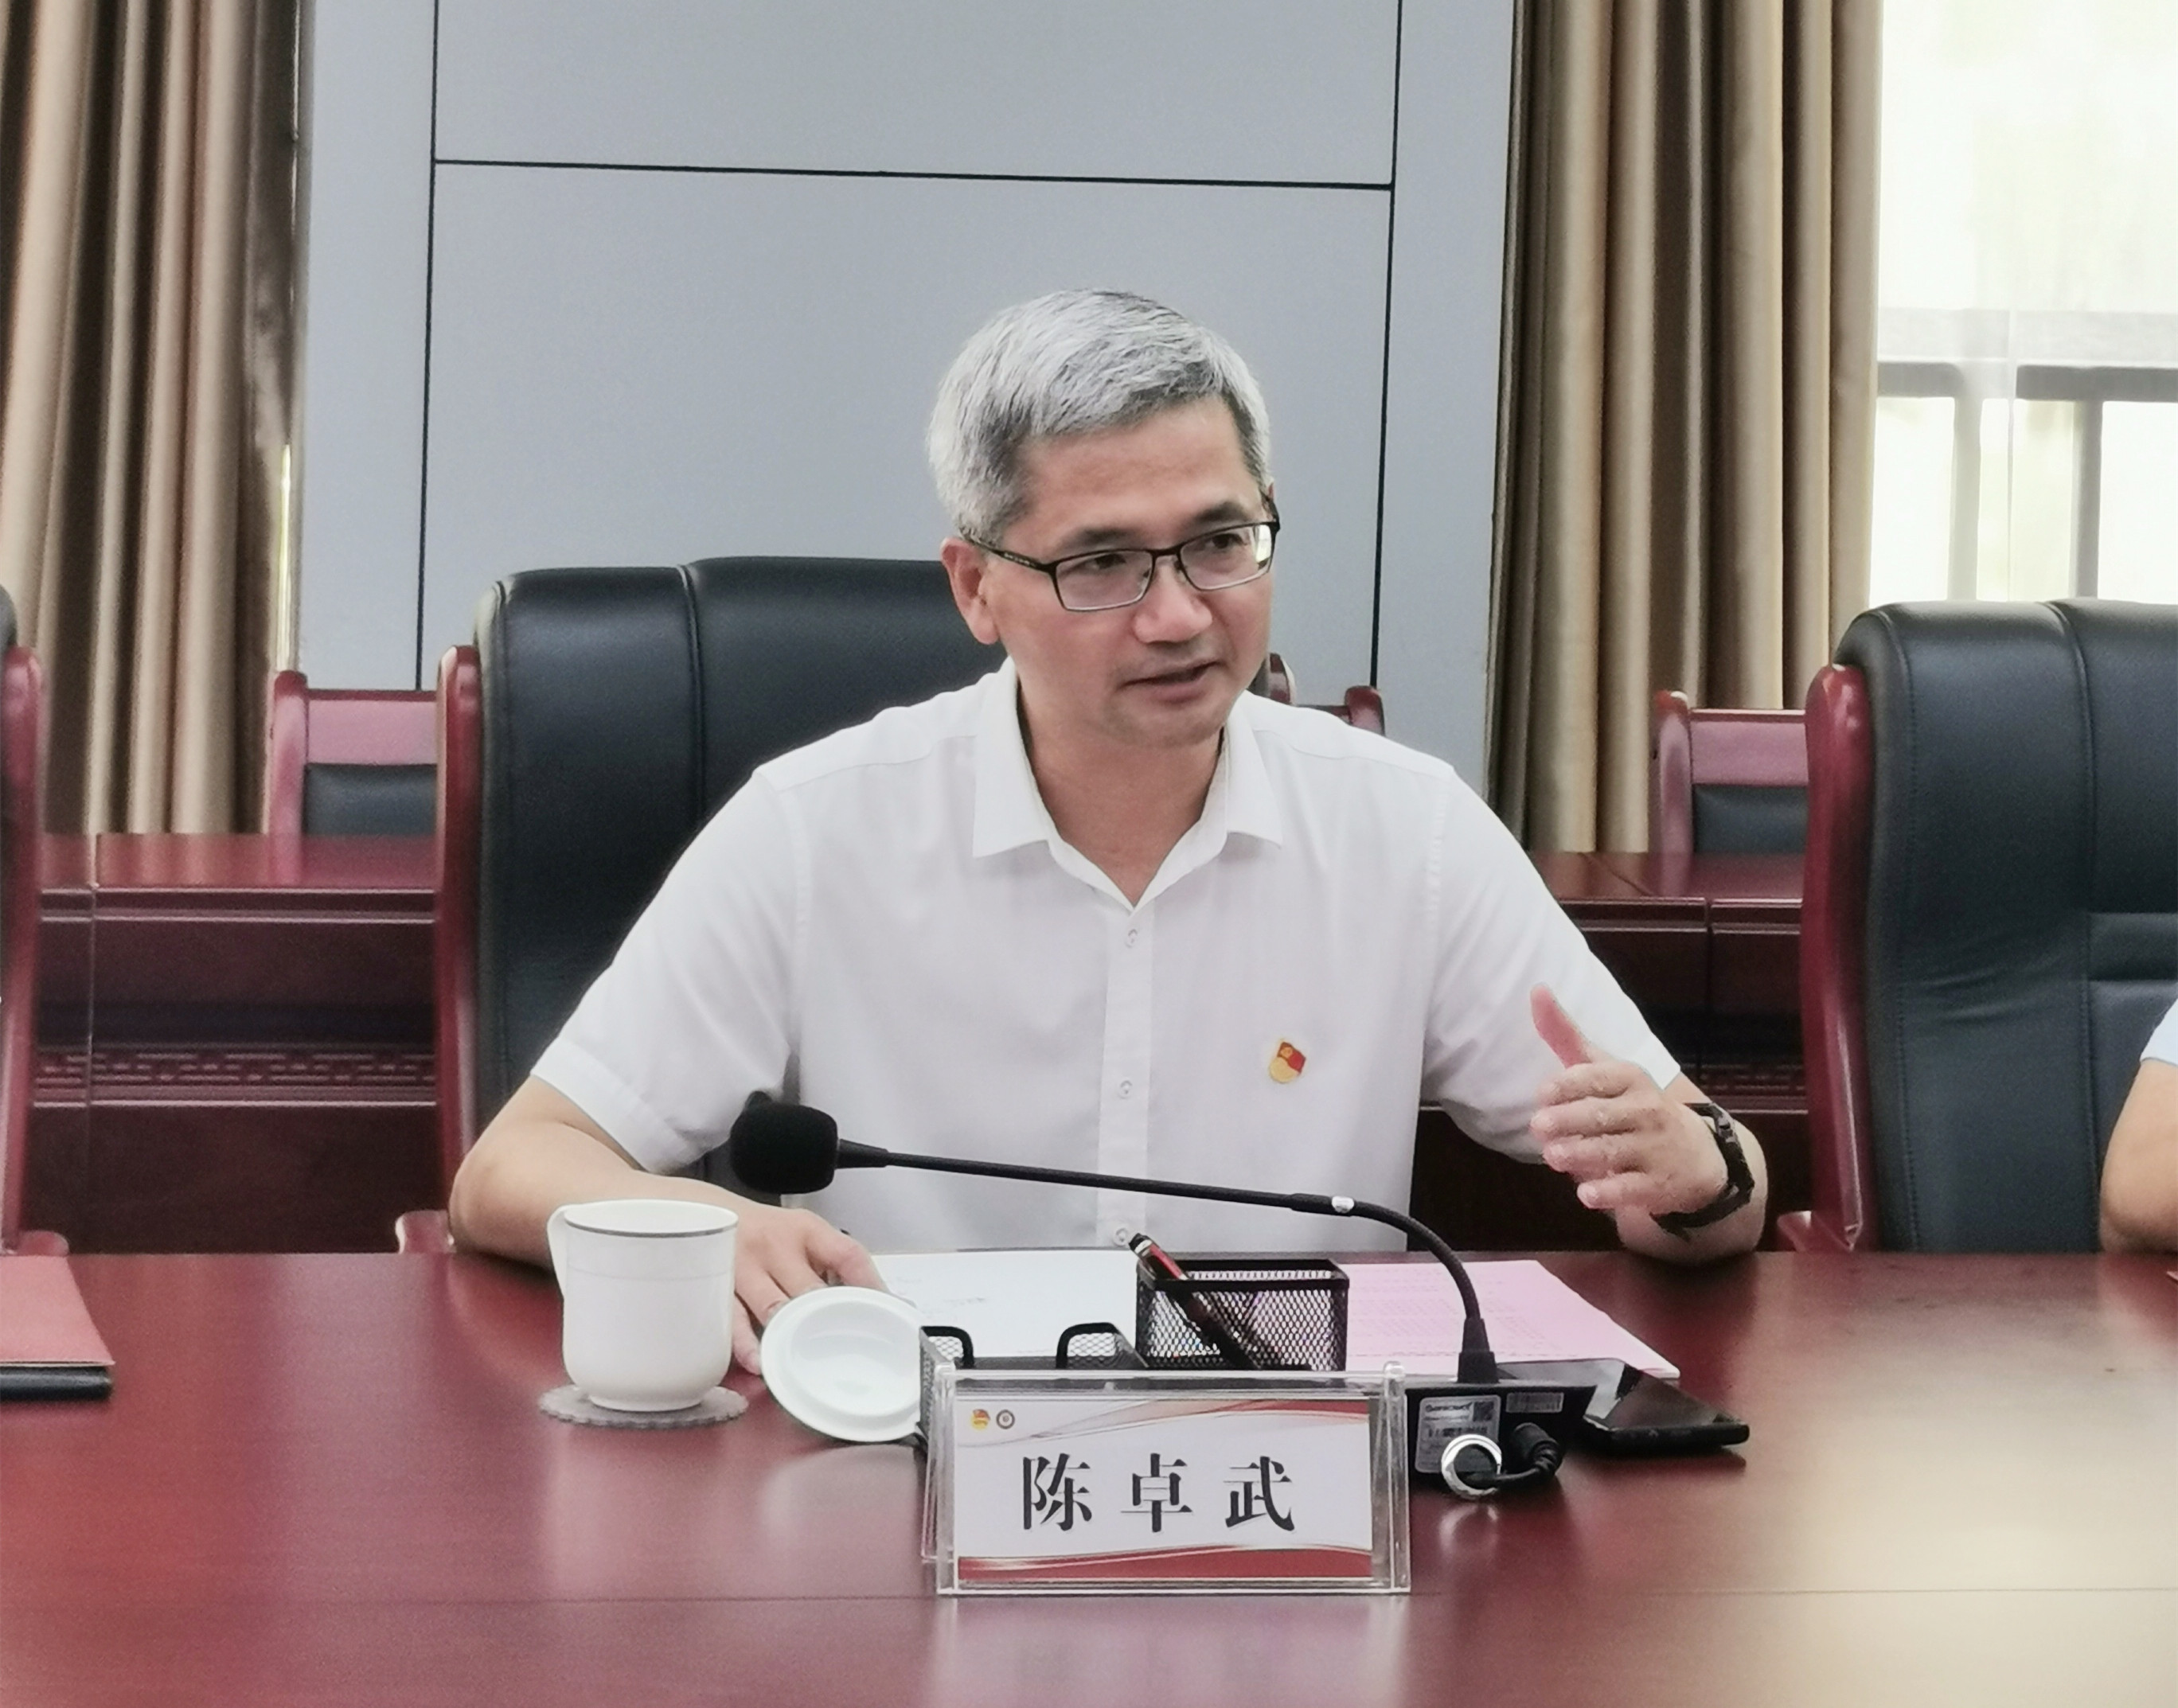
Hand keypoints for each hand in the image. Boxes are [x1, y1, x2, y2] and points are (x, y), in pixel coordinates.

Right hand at [730, 1202, 884, 1373]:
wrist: (705, 1211)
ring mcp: (742, 1267)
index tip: (887, 1316)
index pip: (848, 1256)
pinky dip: (745, 1345)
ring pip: (773, 1308)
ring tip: (805, 1366)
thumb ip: (834, 1265)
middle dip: (831, 1321)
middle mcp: (775, 1247)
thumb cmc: (764, 1233)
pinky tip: (759, 1362)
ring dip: (791, 1339)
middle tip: (849, 1351)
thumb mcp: (801, 1234)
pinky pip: (731, 1320)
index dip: (871, 1287)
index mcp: (806, 1231)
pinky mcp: (715, 1288)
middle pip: (811, 1290)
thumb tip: (885, 1301)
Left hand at [1528, 986, 1724, 1218]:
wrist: (1698, 1156)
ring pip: (1614, 1150)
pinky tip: (1586, 1194)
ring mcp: (1654, 1147)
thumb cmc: (1634, 1105)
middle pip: (1603, 1114)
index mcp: (1630, 1078)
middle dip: (1570, 1120)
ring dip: (1582, 1154)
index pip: (1599, 1077)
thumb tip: (1536, 989)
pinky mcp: (1658, 1184)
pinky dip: (1609, 1191)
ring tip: (1552, 1157)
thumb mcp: (1606, 1069)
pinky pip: (1631, 1188)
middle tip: (1538, 1126)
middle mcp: (1645, 1109)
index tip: (1542, 1093)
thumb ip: (1567, 1036)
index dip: (1569, 1085)